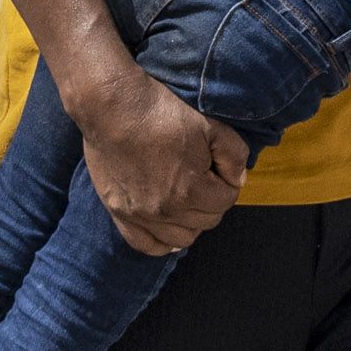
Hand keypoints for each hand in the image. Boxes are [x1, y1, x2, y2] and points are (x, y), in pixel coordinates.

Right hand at [66, 65, 244, 255]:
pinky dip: (161, 240)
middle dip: (211, 201)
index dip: (228, 181)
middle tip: (203, 178)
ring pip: (180, 238)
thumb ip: (234, 155)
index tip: (217, 165)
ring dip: (190, 221)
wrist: (112, 107)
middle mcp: (166, 211)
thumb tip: (238, 180)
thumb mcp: (210, 125)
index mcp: (191, 191)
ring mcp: (140, 215)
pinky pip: (145, 244)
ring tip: (186, 199)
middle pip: (206, 221)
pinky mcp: (118, 213)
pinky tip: (166, 226)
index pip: (226, 200)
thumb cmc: (162, 112)